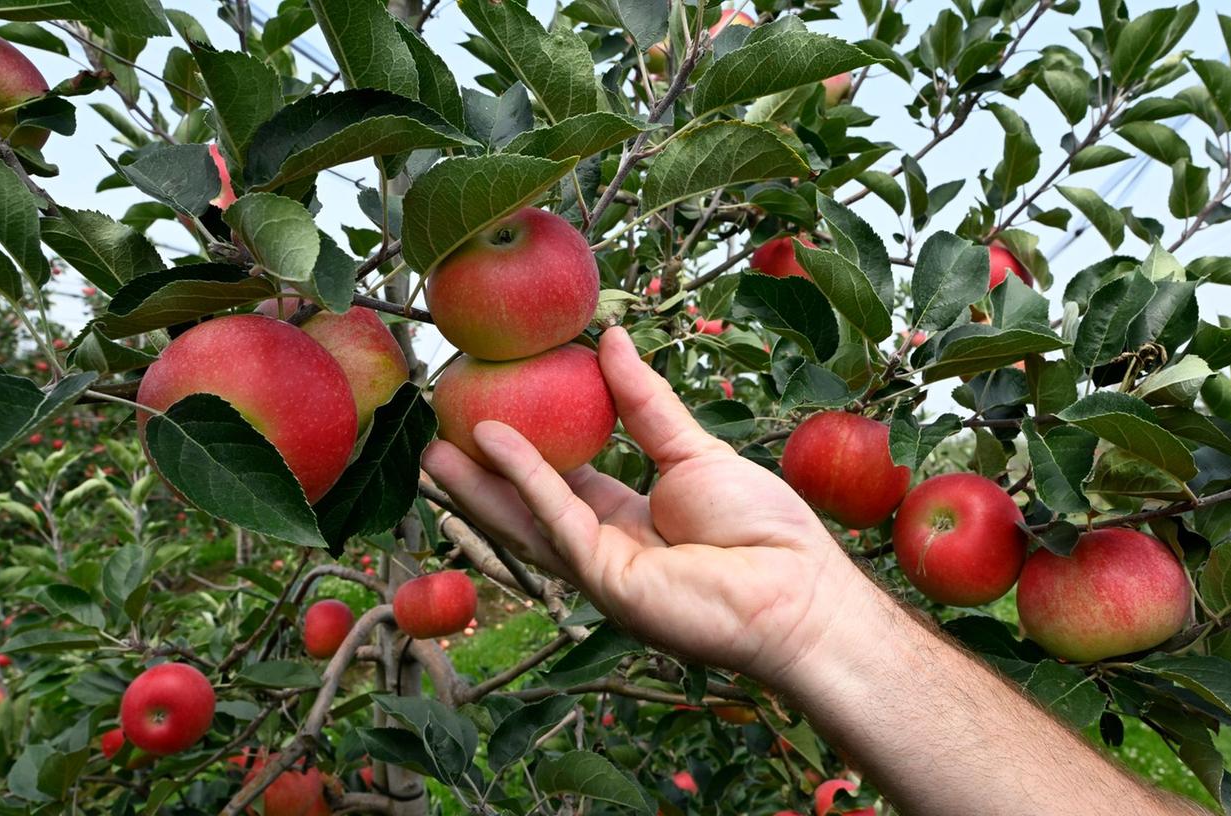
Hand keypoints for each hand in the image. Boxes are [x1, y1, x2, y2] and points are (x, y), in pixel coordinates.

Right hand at [422, 327, 866, 688]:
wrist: (798, 590)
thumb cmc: (763, 526)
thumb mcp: (691, 448)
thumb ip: (644, 400)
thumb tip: (610, 336)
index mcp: (628, 517)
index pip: (563, 477)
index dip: (526, 445)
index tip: (492, 403)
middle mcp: (605, 544)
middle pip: (529, 504)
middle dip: (481, 473)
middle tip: (438, 430)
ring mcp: (600, 567)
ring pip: (526, 519)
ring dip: (477, 484)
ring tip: (431, 448)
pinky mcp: (605, 580)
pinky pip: (557, 520)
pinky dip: (524, 479)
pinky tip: (493, 441)